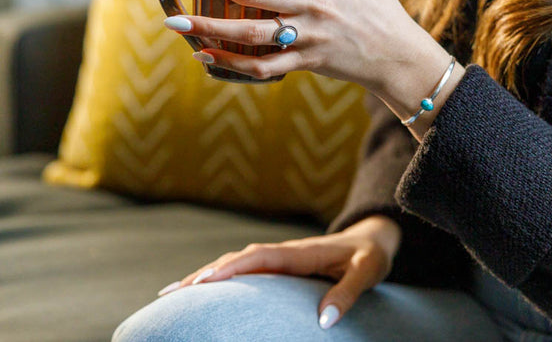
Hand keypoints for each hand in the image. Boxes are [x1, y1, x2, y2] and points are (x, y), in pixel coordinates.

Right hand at [157, 215, 401, 329]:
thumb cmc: (370, 256)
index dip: (228, 269)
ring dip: (205, 274)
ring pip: (236, 263)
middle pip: (237, 259)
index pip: (258, 258)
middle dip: (203, 274)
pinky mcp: (279, 264)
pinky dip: (220, 276)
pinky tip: (202, 288)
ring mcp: (280, 257)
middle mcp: (285, 252)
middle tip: (169, 294)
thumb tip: (325, 322)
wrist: (373, 238)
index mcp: (301, 252)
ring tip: (172, 293)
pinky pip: (245, 269)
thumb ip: (348, 294)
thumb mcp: (368, 273)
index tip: (200, 283)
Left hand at [168, 0, 445, 95]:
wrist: (396, 53)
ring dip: (208, 27)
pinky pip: (261, 66)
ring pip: (250, 33)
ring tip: (177, 22)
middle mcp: (314, 3)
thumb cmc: (372, 6)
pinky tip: (205, 56)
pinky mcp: (307, 61)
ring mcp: (309, 35)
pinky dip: (230, 63)